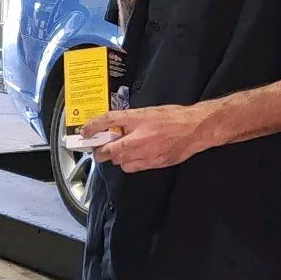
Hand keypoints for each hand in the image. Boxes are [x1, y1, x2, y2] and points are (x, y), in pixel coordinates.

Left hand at [81, 103, 209, 172]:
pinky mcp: (153, 163)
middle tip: (97, 148)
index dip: (92, 127)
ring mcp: (146, 152)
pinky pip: (132, 167)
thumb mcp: (149, 111)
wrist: (195, 129)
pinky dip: (128, 164)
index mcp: (138, 119)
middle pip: (109, 149)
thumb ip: (131, 120)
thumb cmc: (174, 117)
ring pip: (119, 161)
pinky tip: (131, 157)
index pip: (107, 121)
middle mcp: (139, 137)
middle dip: (100, 151)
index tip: (85, 132)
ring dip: (115, 157)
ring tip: (117, 151)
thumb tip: (116, 126)